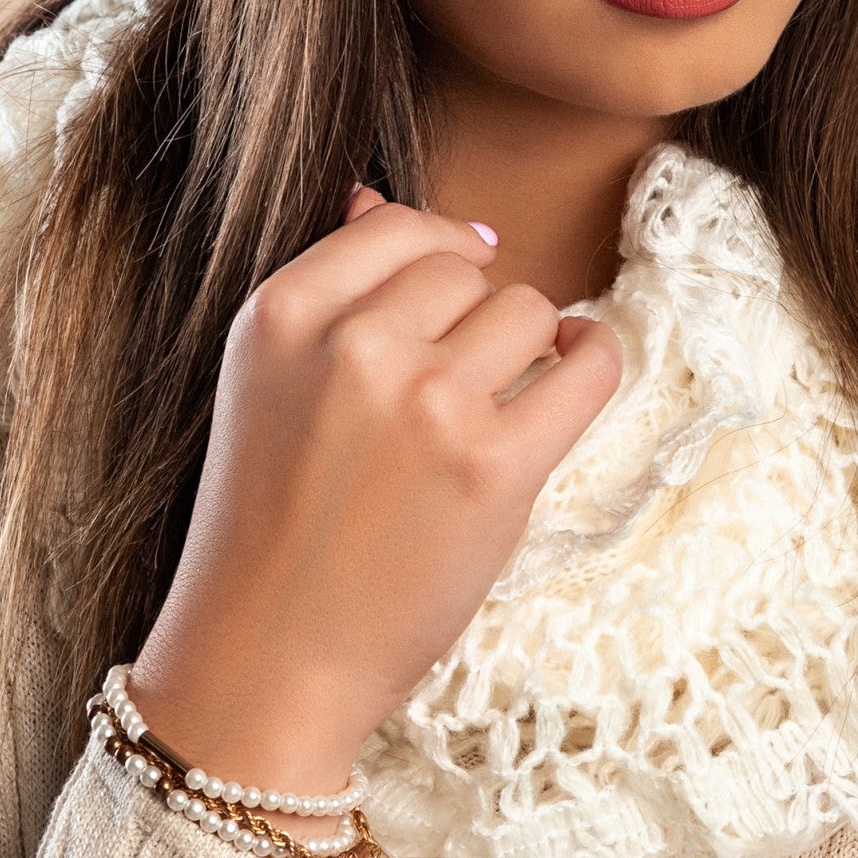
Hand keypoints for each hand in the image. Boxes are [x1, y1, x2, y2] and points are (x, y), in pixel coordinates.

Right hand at [127, 184, 622, 791]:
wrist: (267, 661)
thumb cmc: (267, 525)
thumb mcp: (265, 383)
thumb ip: (325, 287)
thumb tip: (374, 195)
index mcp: (281, 315)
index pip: (396, 228)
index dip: (437, 251)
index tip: (459, 273)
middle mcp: (353, 345)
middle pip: (464, 268)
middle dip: (473, 312)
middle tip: (455, 378)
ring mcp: (427, 403)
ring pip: (525, 309)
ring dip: (526, 346)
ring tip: (499, 397)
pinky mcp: (494, 466)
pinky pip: (585, 366)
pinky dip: (592, 361)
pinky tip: (574, 372)